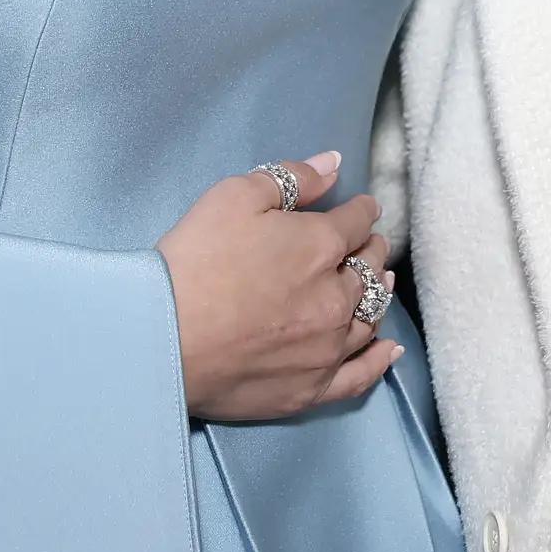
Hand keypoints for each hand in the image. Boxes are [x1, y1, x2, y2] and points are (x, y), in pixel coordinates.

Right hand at [159, 150, 400, 420]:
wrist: (163, 341)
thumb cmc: (193, 262)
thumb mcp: (234, 198)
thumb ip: (291, 178)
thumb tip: (335, 163)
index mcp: (320, 245)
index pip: (356, 221)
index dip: (360, 211)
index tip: (360, 209)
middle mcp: (336, 297)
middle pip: (369, 268)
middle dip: (370, 250)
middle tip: (366, 245)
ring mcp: (328, 347)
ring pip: (370, 317)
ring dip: (378, 294)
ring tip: (381, 283)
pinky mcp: (312, 388)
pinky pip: (361, 374)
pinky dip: (379, 359)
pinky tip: (387, 349)